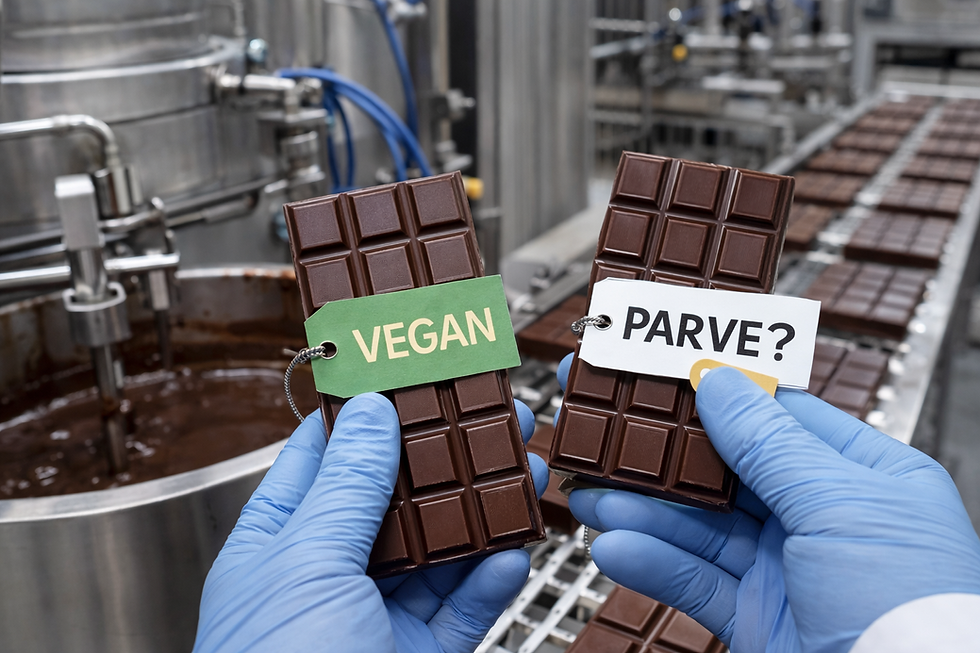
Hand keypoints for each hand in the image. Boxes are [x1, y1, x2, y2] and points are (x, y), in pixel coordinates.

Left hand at [193, 393, 548, 652]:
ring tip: (521, 466)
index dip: (367, 410)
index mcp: (280, 543)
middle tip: (491, 412)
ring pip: (441, 550)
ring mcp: (377, 620)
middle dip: (445, 456)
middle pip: (397, 497)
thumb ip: (349, 486)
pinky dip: (491, 580)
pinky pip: (465, 610)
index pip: (325, 455)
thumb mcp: (307, 563)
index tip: (411, 369)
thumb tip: (374, 412)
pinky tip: (511, 550)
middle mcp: (330, 576)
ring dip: (482, 509)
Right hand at [557, 356, 979, 652]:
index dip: (715, 391)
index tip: (659, 371)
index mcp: (863, 476)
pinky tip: (616, 547)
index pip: (778, 414)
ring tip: (589, 492)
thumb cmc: (912, 612)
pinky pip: (692, 580)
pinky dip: (651, 562)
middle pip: (725, 470)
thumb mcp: (838, 505)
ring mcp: (786, 570)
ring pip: (699, 526)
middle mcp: (822, 518)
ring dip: (642, 509)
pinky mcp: (755, 618)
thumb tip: (717, 380)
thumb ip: (768, 442)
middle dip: (662, 453)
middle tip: (606, 427)